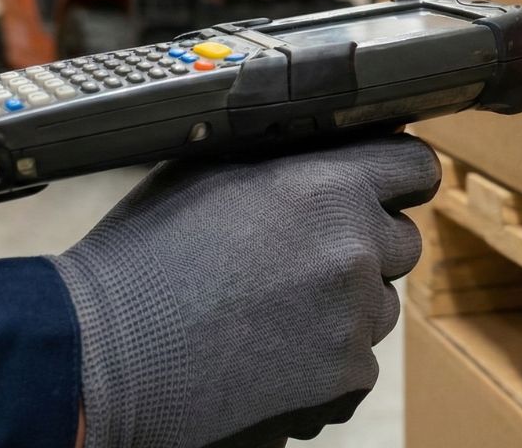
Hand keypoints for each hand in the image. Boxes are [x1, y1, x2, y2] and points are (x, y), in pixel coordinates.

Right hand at [52, 135, 439, 447]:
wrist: (105, 353)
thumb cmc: (143, 256)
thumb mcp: (212, 169)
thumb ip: (287, 155)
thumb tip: (329, 144)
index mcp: (327, 184)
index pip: (415, 166)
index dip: (398, 176)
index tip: (384, 187)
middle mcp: (353, 247)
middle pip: (402, 240)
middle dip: (365, 246)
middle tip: (303, 259)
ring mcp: (354, 317)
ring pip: (380, 305)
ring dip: (346, 306)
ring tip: (274, 310)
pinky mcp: (345, 376)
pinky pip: (358, 361)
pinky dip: (326, 361)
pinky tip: (270, 353)